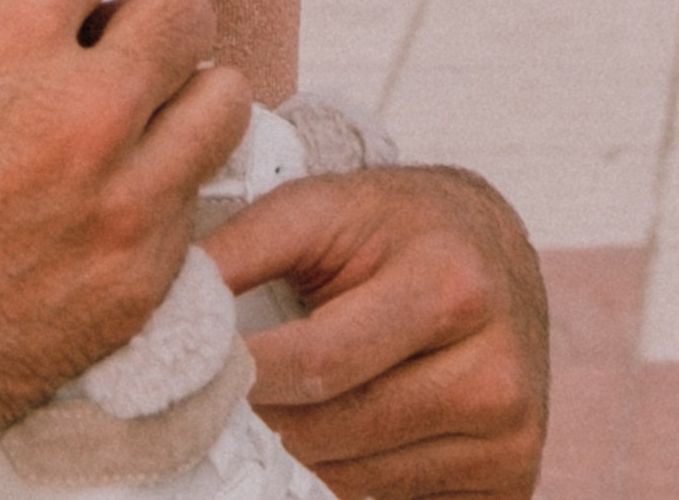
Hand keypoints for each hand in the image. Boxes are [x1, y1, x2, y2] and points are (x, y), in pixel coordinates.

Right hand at [0, 0, 251, 499]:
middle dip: (144, 19)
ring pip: (221, 106)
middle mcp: (83, 105)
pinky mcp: (130, 289)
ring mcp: (118, 204)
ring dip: (180, 100)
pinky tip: (110, 200)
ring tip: (135, 115)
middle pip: (185, 13)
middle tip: (106, 45)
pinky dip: (161, 196)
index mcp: (5, 21)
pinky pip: (195, 212)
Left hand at [205, 164, 549, 498]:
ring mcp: (510, 435)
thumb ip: (242, 247)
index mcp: (449, 287)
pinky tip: (335, 434)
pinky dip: (349, 478)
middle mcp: (494, 371)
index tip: (194, 370)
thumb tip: (166, 301)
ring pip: (360, 477)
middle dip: (266, 418)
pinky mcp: (512, 479)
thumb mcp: (320, 207)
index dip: (247, 373)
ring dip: (302, 452)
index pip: (322, 363)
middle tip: (221, 397)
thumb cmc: (390, 225)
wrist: (492, 250)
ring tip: (280, 406)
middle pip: (338, 430)